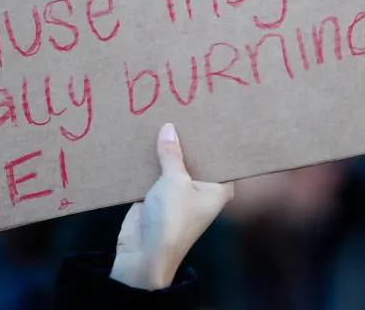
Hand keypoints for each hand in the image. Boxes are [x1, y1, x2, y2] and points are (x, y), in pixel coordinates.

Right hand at [110, 123, 233, 290]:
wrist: (143, 256)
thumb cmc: (171, 220)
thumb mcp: (174, 181)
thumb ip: (172, 153)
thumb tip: (169, 128)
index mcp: (218, 188)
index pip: (221, 156)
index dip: (215, 137)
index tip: (210, 113)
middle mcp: (202, 189)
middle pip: (195, 157)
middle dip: (187, 139)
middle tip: (183, 108)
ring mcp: (179, 193)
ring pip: (173, 164)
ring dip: (166, 149)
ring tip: (161, 117)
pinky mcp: (157, 197)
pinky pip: (155, 173)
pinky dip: (149, 161)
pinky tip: (143, 139)